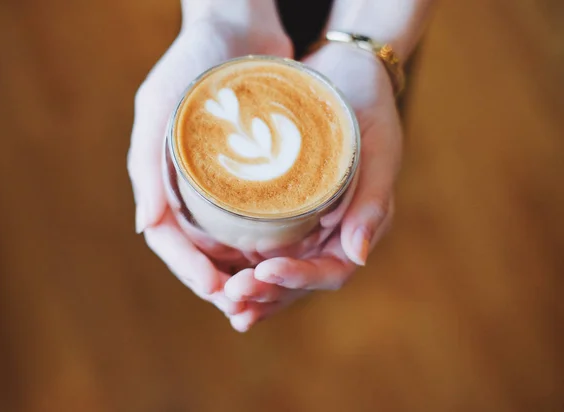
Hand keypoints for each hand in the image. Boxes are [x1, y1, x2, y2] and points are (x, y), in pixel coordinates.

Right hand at [128, 15, 291, 317]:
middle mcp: (190, 182)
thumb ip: (148, 164)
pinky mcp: (253, 169)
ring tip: (266, 291)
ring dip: (243, 269)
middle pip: (200, 247)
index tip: (216, 291)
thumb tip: (146, 228)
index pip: (168, 238)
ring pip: (229, 238)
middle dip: (219, 279)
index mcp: (162, 174)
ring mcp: (222, 178)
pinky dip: (265, 240)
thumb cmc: (196, 59)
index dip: (188, 269)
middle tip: (244, 304)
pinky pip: (256, 214)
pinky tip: (284, 256)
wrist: (240, 24)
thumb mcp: (162, 105)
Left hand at [224, 44, 401, 329]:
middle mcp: (332, 235)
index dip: (299, 278)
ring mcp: (306, 227)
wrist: (345, 76)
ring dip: (254, 290)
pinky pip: (263, 247)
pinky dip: (244, 264)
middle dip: (268, 292)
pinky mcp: (283, 212)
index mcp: (359, 227)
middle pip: (300, 281)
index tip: (265, 271)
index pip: (331, 269)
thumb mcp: (378, 150)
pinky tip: (220, 276)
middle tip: (233, 296)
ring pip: (279, 271)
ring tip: (224, 299)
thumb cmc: (366, 110)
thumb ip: (370, 202)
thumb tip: (357, 256)